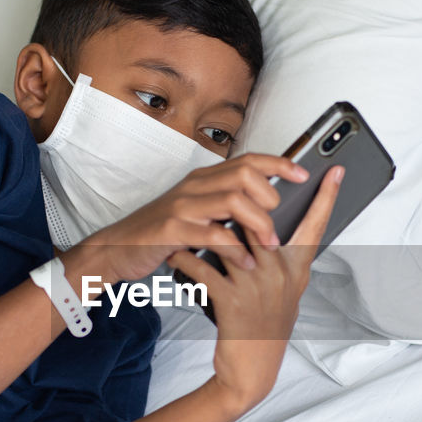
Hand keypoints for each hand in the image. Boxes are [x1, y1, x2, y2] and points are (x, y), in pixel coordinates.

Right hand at [71, 154, 309, 282]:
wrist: (118, 249)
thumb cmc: (161, 233)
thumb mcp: (197, 213)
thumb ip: (225, 204)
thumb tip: (266, 206)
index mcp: (204, 180)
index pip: (248, 160)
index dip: (279, 165)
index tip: (303, 174)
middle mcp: (195, 187)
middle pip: (245, 175)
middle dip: (270, 198)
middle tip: (277, 223)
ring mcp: (183, 207)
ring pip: (233, 201)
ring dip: (258, 224)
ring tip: (268, 245)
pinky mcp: (172, 230)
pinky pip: (212, 234)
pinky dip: (234, 249)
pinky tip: (244, 261)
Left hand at [167, 165, 342, 413]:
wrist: (251, 372)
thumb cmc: (265, 328)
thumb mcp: (283, 293)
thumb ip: (280, 260)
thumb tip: (267, 227)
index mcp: (296, 271)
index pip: (316, 226)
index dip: (326, 196)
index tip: (336, 170)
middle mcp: (281, 276)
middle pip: (264, 223)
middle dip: (245, 204)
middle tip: (231, 186)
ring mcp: (257, 289)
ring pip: (231, 241)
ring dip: (206, 229)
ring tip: (189, 219)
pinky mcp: (232, 304)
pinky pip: (205, 270)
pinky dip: (186, 260)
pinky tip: (176, 254)